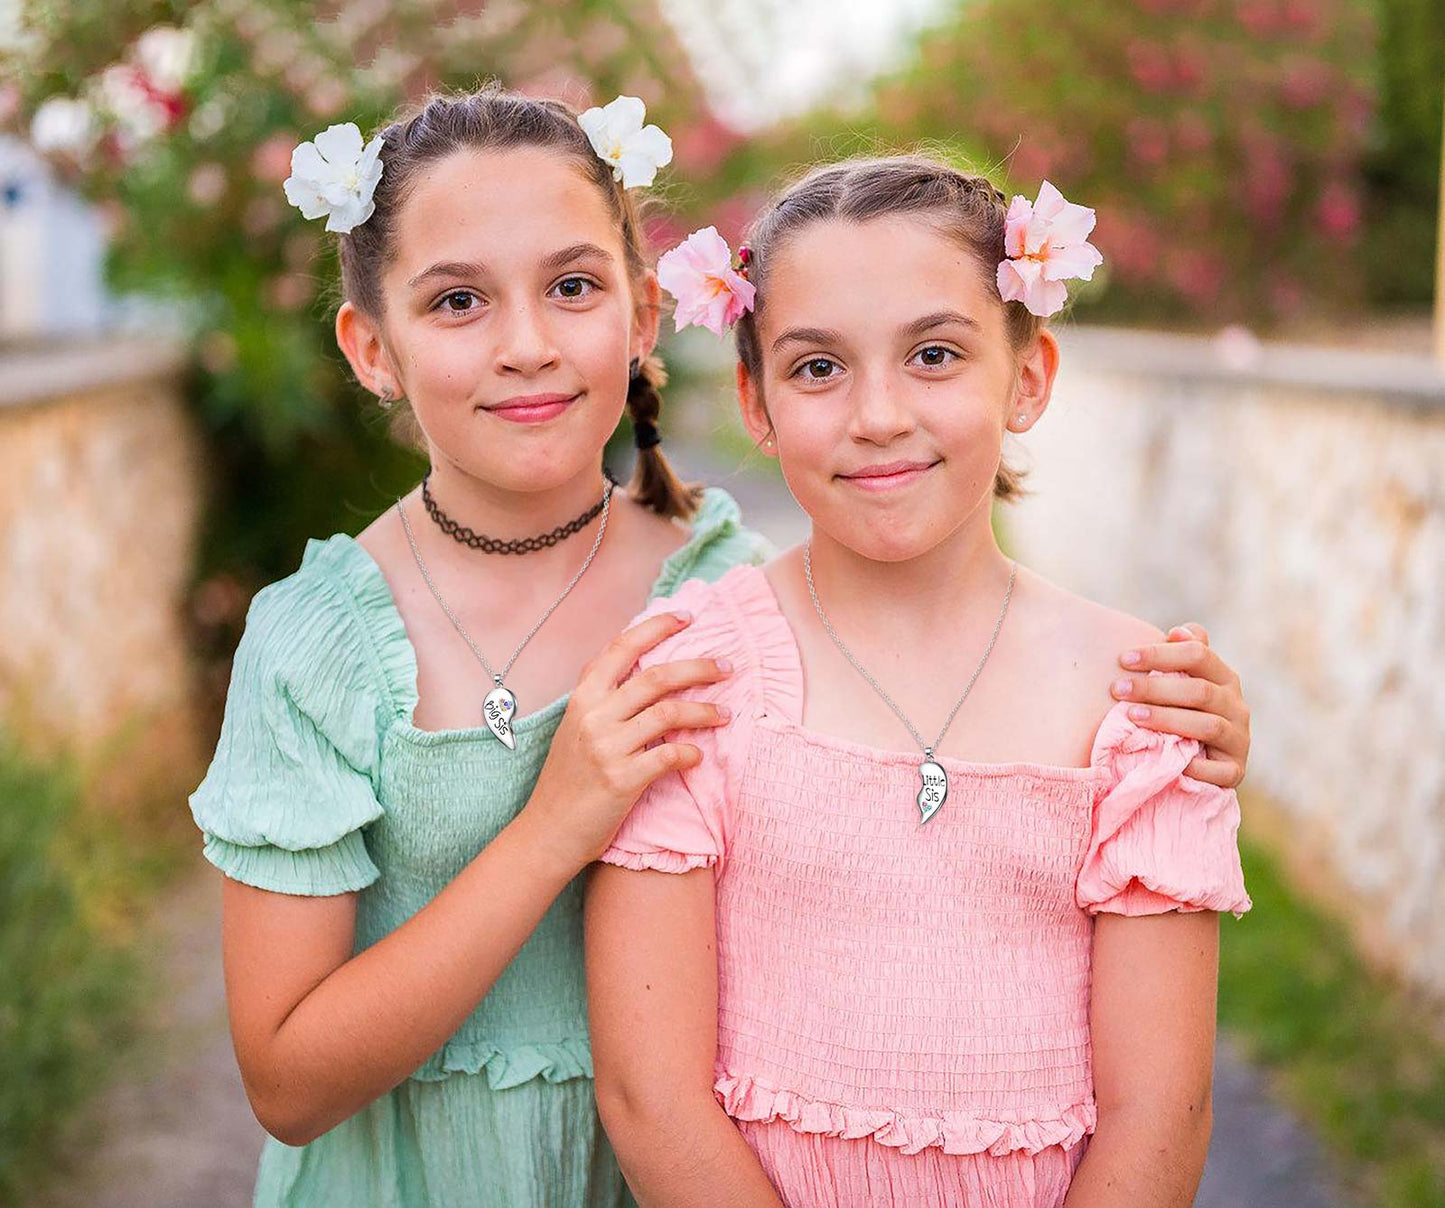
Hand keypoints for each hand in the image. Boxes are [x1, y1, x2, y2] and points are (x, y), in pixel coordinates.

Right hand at [524, 610, 732, 869]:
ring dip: (704, 711)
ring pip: (668, 713)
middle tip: (727, 667)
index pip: (621, 648)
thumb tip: (644, 674)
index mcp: (582, 699)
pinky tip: (698, 756)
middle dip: (698, 667)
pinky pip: (668, 756)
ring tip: (725, 714)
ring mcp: (607, 747)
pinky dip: (690, 753)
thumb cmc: (567, 781)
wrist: (547, 832)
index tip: (687, 617)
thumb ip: (603, 701)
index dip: (656, 627)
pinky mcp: (621, 780)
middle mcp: (593, 716)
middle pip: (656, 676)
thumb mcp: (574, 729)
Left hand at [1110, 623, 1249, 787]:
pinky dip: (1194, 766)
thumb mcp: (1184, 682)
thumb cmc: (1184, 713)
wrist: (1207, 766)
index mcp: (1224, 678)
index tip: (1123, 659)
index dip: (1161, 654)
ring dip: (1167, 720)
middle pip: (1200, 691)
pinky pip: (1218, 770)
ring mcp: (1239, 740)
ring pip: (1208, 725)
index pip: (1199, 654)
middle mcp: (1237, 706)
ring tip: (1132, 716)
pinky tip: (1168, 763)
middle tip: (1118, 690)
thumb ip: (1182, 655)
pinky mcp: (1235, 772)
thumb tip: (1177, 632)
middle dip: (1155, 688)